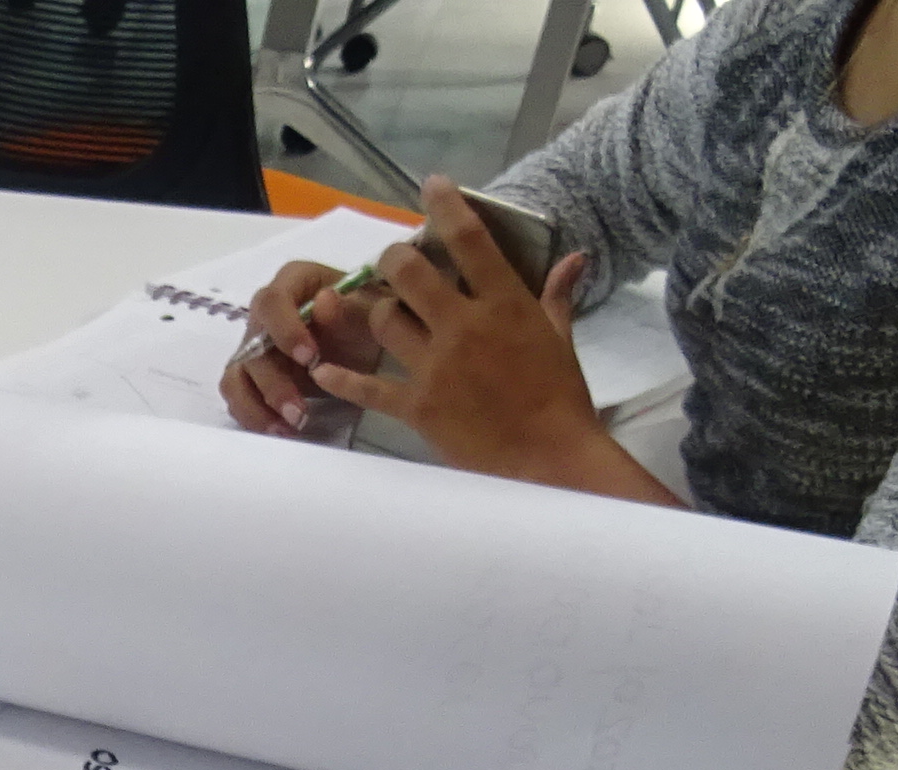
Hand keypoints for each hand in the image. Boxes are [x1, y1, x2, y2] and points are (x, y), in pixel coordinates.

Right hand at [221, 257, 389, 435]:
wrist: (368, 340)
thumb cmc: (369, 318)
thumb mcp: (370, 310)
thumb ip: (348, 307)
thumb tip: (323, 300)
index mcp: (291, 283)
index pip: (271, 302)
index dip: (284, 331)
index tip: (310, 358)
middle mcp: (264, 313)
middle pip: (250, 347)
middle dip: (273, 384)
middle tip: (299, 412)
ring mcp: (254, 345)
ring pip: (237, 376)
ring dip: (256, 407)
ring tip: (288, 428)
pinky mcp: (252, 375)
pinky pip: (238, 396)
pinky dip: (254, 416)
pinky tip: (280, 430)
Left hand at [301, 179, 610, 485]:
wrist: (549, 456)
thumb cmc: (560, 395)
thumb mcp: (560, 338)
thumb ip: (557, 294)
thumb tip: (575, 257)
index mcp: (505, 304)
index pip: (470, 241)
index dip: (445, 206)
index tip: (431, 185)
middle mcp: (464, 327)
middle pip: (408, 274)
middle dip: (392, 261)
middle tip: (391, 264)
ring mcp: (436, 367)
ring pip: (383, 321)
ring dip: (373, 313)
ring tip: (376, 312)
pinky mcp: (417, 407)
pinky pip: (367, 387)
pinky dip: (341, 378)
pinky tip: (322, 369)